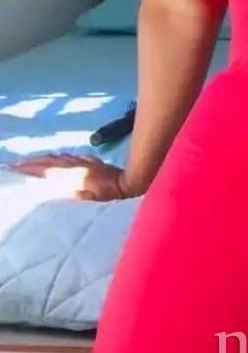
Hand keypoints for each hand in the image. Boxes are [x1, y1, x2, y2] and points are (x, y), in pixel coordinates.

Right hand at [6, 154, 137, 200]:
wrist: (127, 181)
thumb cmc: (109, 192)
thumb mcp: (88, 196)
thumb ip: (72, 190)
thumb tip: (55, 186)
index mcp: (72, 174)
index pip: (46, 169)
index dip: (30, 168)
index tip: (14, 167)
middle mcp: (75, 164)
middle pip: (49, 161)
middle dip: (31, 161)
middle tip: (15, 162)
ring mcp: (82, 161)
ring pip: (57, 157)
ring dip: (42, 158)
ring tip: (29, 160)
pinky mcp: (89, 160)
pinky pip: (68, 156)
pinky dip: (57, 157)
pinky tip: (55, 157)